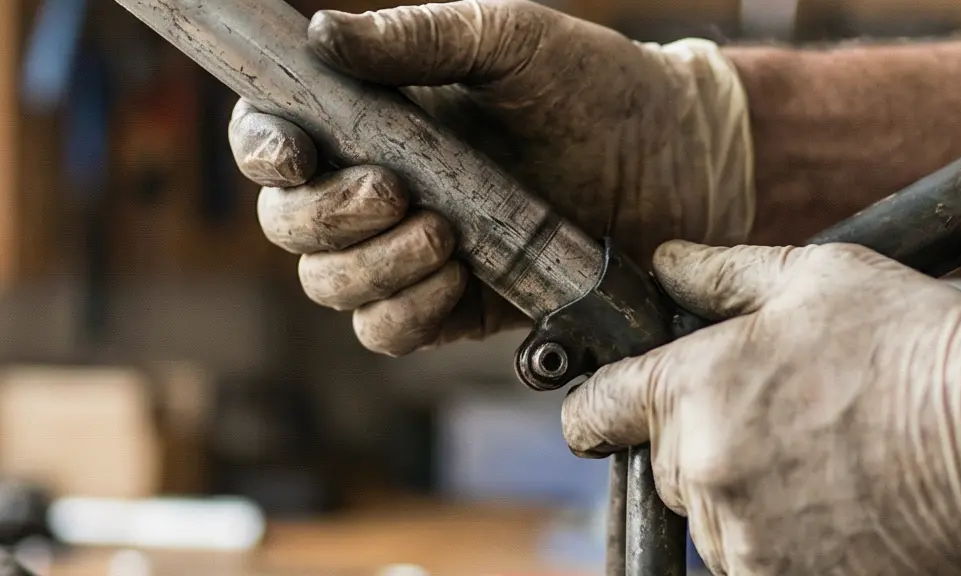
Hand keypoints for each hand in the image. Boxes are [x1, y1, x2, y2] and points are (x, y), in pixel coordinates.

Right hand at [228, 0, 753, 355]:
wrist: (676, 159)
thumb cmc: (593, 86)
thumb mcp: (510, 42)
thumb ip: (419, 39)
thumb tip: (324, 35)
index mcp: (376, 119)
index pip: (275, 139)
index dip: (261, 151)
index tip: (297, 153)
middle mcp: (380, 188)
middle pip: (290, 226)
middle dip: (327, 217)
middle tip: (396, 191)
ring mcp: (414, 251)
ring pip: (332, 287)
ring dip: (370, 267)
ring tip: (443, 233)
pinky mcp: (455, 305)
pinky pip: (388, 330)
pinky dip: (405, 311)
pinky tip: (456, 275)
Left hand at [563, 241, 960, 574]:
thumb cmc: (912, 346)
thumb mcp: (816, 280)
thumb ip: (720, 273)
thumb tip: (664, 262)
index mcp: (689, 390)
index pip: (592, 411)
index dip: (597, 406)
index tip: (609, 409)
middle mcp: (700, 471)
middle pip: (661, 463)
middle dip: (698, 440)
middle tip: (774, 414)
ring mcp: (741, 539)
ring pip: (708, 515)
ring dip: (740, 492)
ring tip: (817, 455)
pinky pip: (750, 558)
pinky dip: (776, 536)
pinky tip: (832, 499)